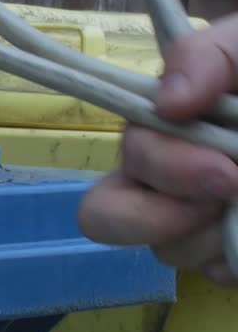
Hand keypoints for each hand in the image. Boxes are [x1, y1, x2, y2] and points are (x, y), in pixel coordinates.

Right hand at [80, 16, 237, 286]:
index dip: (167, 171)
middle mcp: (161, 180)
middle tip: (233, 196)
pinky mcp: (227, 255)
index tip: (227, 175)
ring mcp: (193, 223)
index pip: (123, 157)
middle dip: (167, 217)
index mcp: (162, 130)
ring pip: (171, 251)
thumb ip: (208, 56)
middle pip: (106, 217)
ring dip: (218, 236)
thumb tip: (170, 102)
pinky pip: (218, 274)